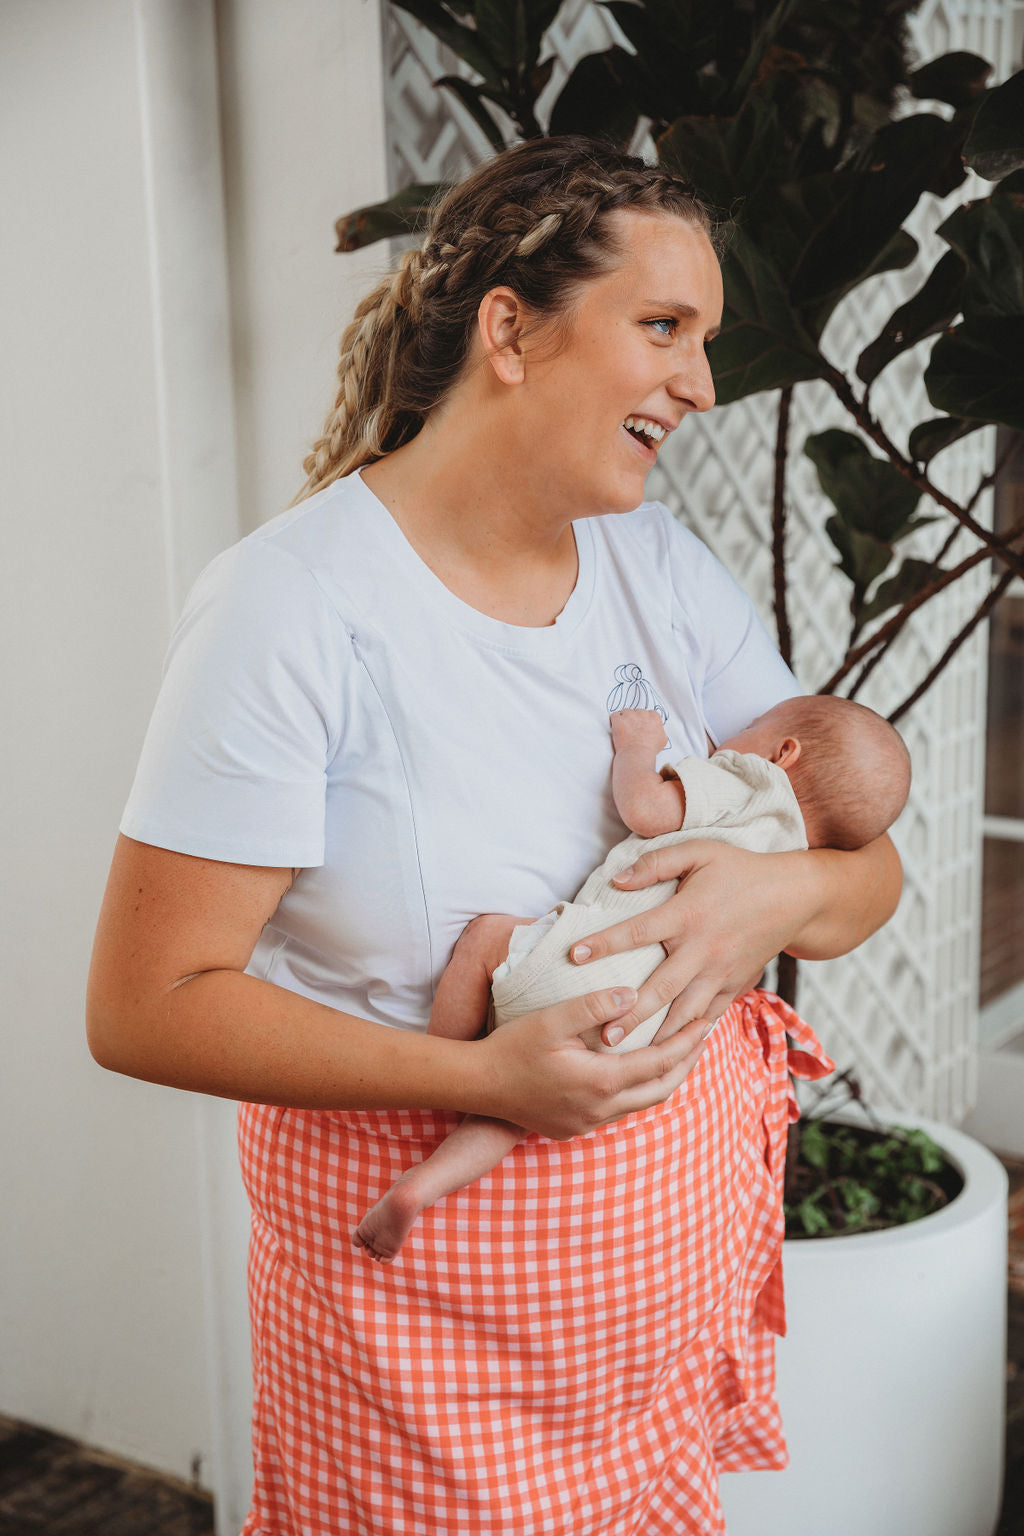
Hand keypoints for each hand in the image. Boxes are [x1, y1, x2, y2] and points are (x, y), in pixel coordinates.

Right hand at [476, 984, 708, 1139]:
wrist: (477, 1084)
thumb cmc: (512, 1046)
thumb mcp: (552, 1018)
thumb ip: (595, 1005)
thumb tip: (634, 994)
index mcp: (600, 1082)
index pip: (660, 1062)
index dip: (686, 1041)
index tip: (705, 1021)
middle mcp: (600, 1110)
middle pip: (661, 1090)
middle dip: (686, 1063)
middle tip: (702, 1038)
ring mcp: (587, 1124)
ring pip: (641, 1104)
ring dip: (663, 1078)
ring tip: (678, 1053)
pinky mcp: (574, 1129)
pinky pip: (619, 1111)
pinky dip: (638, 1090)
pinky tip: (636, 1071)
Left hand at [569, 840, 819, 1042]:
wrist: (794, 896)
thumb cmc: (740, 870)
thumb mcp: (699, 851)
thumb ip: (656, 862)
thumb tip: (617, 879)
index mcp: (688, 914)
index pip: (638, 931)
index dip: (606, 943)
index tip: (575, 956)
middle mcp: (702, 949)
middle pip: (660, 988)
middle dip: (631, 1014)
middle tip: (602, 1036)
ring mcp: (720, 972)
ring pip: (684, 1012)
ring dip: (657, 1036)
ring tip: (629, 1056)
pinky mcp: (735, 986)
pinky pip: (710, 1017)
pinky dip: (689, 1036)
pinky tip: (668, 1053)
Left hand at [610, 709, 667, 753]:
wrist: (637, 755)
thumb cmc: (650, 749)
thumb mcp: (662, 739)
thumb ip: (660, 730)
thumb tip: (658, 729)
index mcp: (654, 717)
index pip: (648, 713)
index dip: (644, 720)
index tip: (641, 725)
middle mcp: (642, 713)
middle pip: (636, 711)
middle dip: (634, 719)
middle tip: (632, 729)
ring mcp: (630, 716)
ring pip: (625, 712)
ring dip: (624, 718)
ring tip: (624, 729)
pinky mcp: (619, 720)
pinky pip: (614, 715)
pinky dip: (615, 721)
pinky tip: (616, 728)